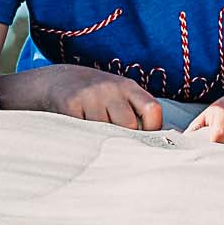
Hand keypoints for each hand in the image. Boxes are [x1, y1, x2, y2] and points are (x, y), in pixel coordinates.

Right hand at [3, 63, 162, 130]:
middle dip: (124, 139)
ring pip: (106, 132)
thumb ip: (138, 114)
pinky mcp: (70, 104)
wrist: (56, 81)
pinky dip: (83, 138)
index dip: (152, 130)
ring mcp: (90, 95)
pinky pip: (84, 132)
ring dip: (101, 140)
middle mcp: (110, 88)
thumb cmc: (96, 97)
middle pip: (129, 126)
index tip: (144, 142)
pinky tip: (79, 133)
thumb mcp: (118, 97)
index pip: (152, 110)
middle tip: (114, 143)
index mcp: (128, 87)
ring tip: (94, 136)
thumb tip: (166, 142)